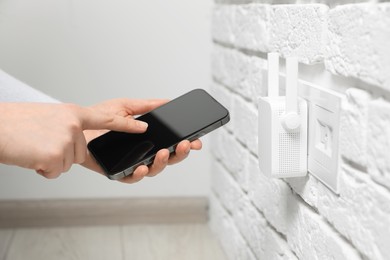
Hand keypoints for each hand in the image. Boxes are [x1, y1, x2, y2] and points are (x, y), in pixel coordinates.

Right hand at [0, 102, 149, 178]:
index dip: (126, 124)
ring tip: (35, 147)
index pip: (107, 120)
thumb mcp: (50, 117)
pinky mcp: (57, 156)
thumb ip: (70, 126)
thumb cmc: (18, 123)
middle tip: (42, 142)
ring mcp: (67, 140)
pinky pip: (56, 171)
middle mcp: (74, 125)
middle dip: (62, 154)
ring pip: (68, 163)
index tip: (143, 126)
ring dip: (51, 161)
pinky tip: (32, 156)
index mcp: (74, 113)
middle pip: (81, 152)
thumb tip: (78, 139)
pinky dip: (43, 169)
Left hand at [82, 98, 201, 183]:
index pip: (171, 143)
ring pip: (154, 169)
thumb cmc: (99, 117)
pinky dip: (140, 174)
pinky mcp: (118, 171)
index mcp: (148, 138)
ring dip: (163, 163)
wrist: (76, 126)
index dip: (185, 144)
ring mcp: (132, 163)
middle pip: (168, 158)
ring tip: (164, 152)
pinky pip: (132, 178)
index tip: (196, 141)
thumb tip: (167, 102)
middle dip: (180, 154)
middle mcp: (143, 152)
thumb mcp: (125, 106)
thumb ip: (146, 106)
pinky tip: (143, 166)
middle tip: (185, 145)